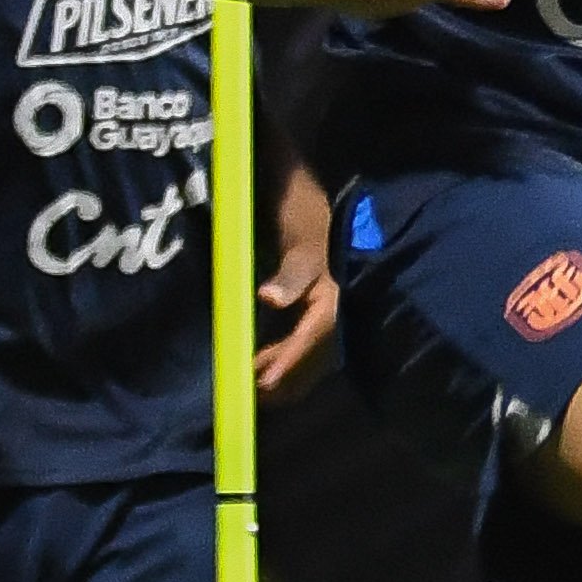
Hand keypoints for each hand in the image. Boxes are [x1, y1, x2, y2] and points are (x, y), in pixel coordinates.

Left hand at [251, 160, 336, 395]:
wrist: (304, 187)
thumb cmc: (303, 209)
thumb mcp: (300, 237)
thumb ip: (293, 271)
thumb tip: (269, 299)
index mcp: (332, 294)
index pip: (313, 337)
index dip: (289, 361)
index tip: (262, 381)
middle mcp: (332, 307)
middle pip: (313, 354)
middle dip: (285, 375)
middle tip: (249, 394)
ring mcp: (323, 308)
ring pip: (309, 353)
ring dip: (285, 373)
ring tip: (253, 389)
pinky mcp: (313, 306)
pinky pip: (303, 343)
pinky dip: (286, 361)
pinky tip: (264, 365)